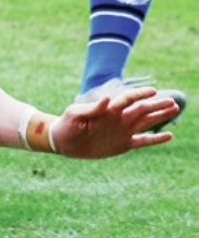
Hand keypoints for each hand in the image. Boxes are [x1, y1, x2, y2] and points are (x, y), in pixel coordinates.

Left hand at [53, 87, 178, 158]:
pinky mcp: (123, 144)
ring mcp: (123, 131)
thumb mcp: (75, 114)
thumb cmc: (67, 124)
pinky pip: (143, 141)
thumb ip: (92, 108)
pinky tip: (169, 136)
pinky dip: (156, 139)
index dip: (140, 94)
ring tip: (175, 109)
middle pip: (142, 109)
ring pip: (146, 122)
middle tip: (174, 102)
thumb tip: (107, 100)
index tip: (153, 92)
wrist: (63, 141)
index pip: (128, 99)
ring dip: (160, 116)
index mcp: (109, 110)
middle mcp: (119, 119)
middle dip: (157, 105)